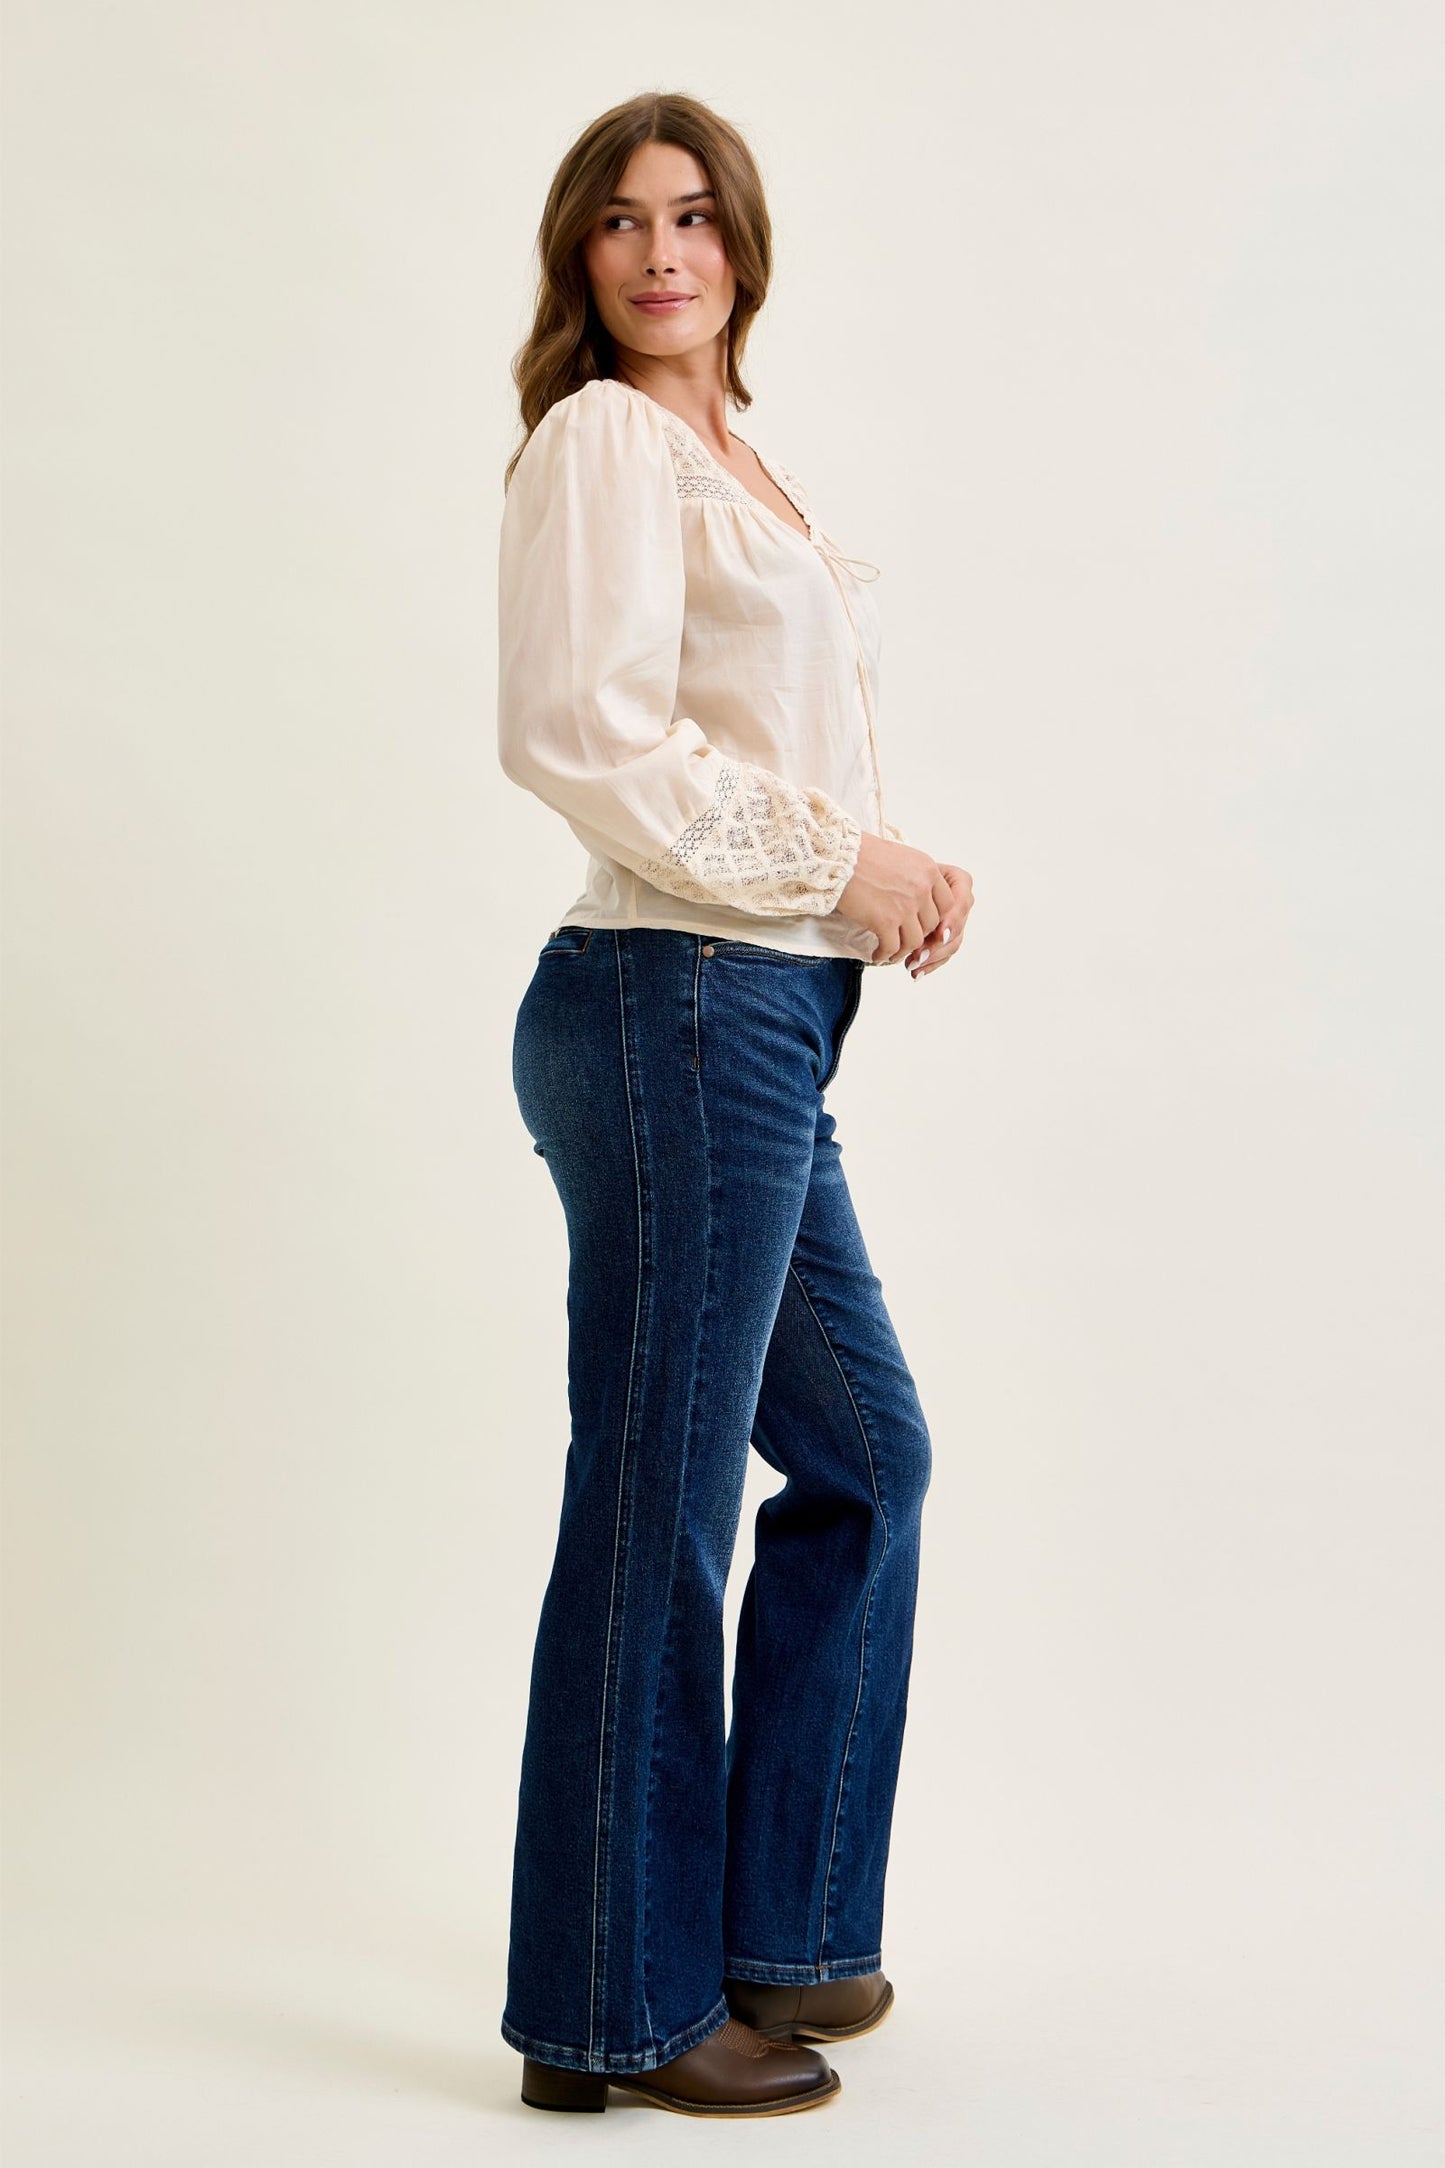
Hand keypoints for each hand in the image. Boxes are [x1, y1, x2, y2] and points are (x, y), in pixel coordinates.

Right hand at [835, 830, 967, 968]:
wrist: (838, 857)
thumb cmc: (863, 854)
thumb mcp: (902, 858)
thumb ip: (917, 878)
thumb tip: (920, 899)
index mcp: (928, 870)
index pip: (947, 903)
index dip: (936, 917)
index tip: (923, 924)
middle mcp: (921, 888)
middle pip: (932, 924)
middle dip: (919, 934)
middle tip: (905, 939)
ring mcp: (905, 906)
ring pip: (915, 940)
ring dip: (903, 949)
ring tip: (891, 951)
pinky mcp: (885, 921)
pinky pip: (892, 947)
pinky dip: (885, 954)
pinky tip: (877, 954)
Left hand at [901, 863, 973, 977]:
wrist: (886, 878)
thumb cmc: (894, 870)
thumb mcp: (906, 873)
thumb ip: (918, 889)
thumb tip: (923, 914)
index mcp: (958, 880)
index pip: (962, 901)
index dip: (952, 920)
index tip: (940, 933)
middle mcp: (960, 901)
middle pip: (957, 927)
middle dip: (937, 945)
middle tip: (918, 955)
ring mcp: (955, 920)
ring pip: (952, 944)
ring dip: (932, 957)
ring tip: (911, 964)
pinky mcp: (945, 937)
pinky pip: (943, 954)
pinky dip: (930, 964)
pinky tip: (916, 973)